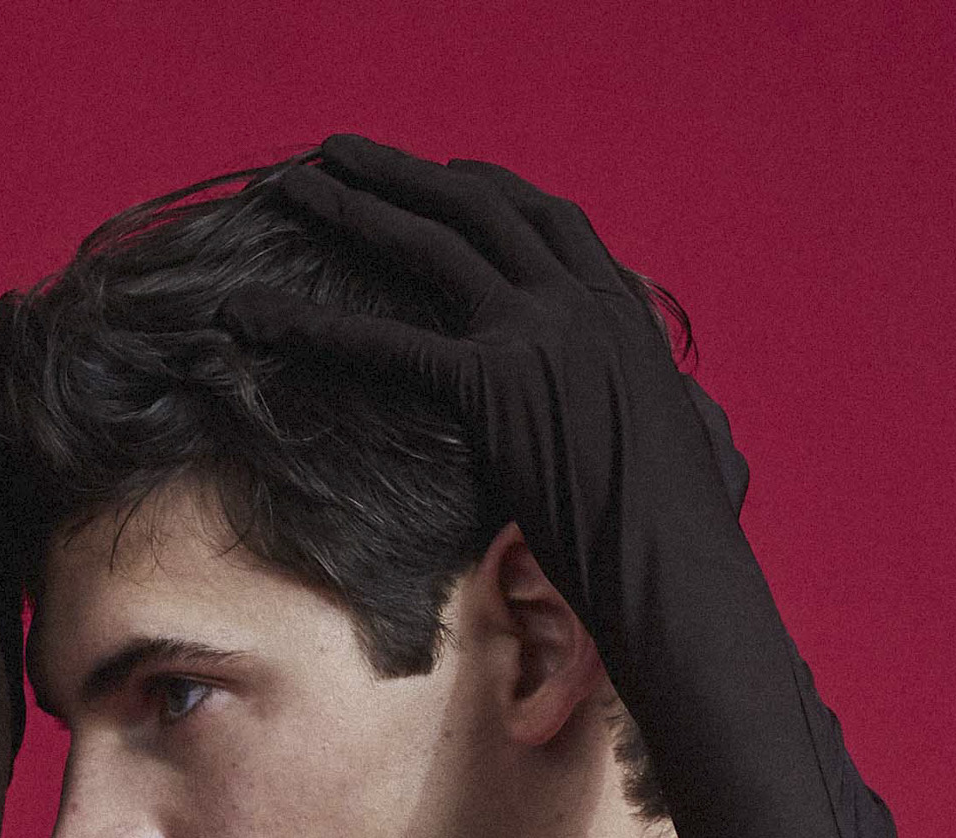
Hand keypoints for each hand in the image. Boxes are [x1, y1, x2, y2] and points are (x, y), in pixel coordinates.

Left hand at [229, 142, 744, 628]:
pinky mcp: (498, 385)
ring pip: (432, 245)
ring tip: (295, 188)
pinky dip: (313, 327)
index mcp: (623, 311)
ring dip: (354, 208)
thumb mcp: (699, 446)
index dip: (487, 192)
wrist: (684, 566)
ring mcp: (542, 334)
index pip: (547, 220)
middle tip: (341, 154)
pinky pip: (387, 346)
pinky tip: (257, 317)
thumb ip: (680, 410)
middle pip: (481, 208)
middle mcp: (581, 302)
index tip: (443, 176)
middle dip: (404, 175)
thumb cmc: (691, 533)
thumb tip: (693, 416)